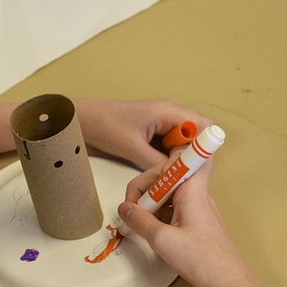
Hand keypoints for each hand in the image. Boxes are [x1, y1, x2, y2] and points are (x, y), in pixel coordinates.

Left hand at [74, 98, 211, 169]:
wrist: (85, 120)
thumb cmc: (106, 127)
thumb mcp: (133, 149)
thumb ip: (159, 163)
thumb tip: (177, 175)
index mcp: (168, 111)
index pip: (202, 126)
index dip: (201, 146)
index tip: (192, 164)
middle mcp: (170, 112)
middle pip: (196, 133)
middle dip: (192, 153)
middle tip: (181, 171)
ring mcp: (163, 120)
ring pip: (184, 140)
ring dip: (181, 155)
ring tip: (170, 170)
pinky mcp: (156, 129)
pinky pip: (172, 143)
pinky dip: (170, 155)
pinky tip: (162, 166)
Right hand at [116, 160, 252, 286]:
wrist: (229, 286)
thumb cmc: (201, 260)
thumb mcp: (162, 240)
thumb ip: (140, 221)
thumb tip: (123, 208)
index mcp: (192, 191)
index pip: (182, 157)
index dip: (164, 160)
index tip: (146, 179)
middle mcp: (196, 195)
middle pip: (169, 177)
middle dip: (147, 188)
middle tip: (132, 210)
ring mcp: (197, 210)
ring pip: (169, 195)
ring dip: (151, 204)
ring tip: (138, 223)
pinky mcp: (196, 225)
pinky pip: (173, 210)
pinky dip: (159, 216)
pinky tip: (150, 231)